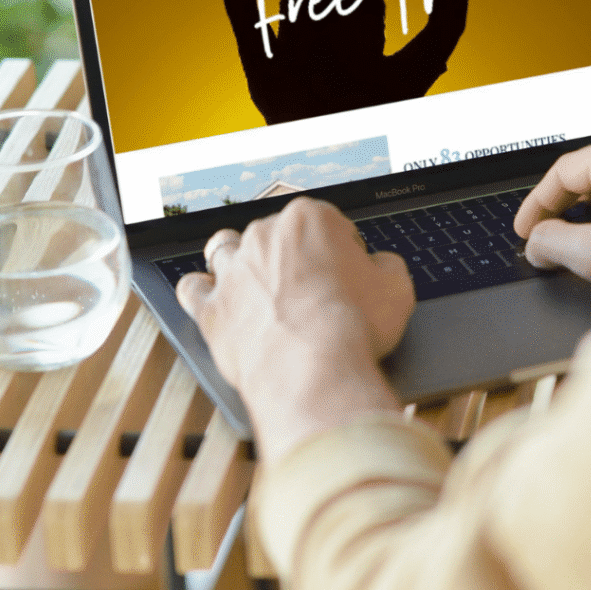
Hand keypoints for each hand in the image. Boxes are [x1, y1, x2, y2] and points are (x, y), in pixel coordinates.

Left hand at [175, 198, 411, 460]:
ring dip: (239, 261)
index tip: (348, 274)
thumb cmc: (353, 327)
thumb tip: (380, 266)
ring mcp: (233, 271)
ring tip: (256, 282)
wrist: (313, 370)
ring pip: (226, 249)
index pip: (328, 224)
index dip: (342, 250)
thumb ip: (386, 266)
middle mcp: (264, 235)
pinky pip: (193, 289)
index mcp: (309, 219)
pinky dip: (202, 292)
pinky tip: (213, 299)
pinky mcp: (211, 308)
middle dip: (292, 256)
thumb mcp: (396, 288)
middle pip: (276, 235)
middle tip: (312, 288)